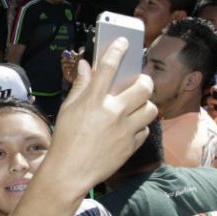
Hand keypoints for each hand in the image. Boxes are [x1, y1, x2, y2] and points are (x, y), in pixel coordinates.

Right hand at [51, 38, 156, 194]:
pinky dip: (139, 126)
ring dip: (145, 105)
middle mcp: (113, 112)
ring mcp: (125, 130)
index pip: (109, 66)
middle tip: (138, 83)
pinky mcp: (131, 146)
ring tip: (135, 107)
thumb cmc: (65, 140)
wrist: (69, 173)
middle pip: (143, 86)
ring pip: (151, 108)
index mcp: (93, 100)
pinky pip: (145, 129)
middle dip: (144, 81)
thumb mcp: (68, 110)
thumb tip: (87, 66)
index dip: (118, 49)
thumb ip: (80, 86)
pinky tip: (128, 128)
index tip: (124, 42)